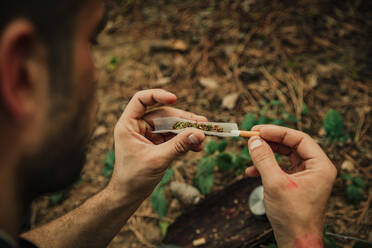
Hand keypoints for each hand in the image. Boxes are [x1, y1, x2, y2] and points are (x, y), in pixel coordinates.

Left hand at [107, 89, 206, 203]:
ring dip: (187, 131)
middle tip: (203, 123)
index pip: (141, 100)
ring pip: (170, 126)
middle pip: (163, 114)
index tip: (175, 99)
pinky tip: (197, 146)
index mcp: (128, 125)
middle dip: (183, 119)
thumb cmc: (134, 178)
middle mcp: (138, 127)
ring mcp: (148, 136)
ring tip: (204, 135)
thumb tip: (200, 134)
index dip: (157, 95)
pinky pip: (173, 137)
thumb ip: (179, 145)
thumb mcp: (158, 159)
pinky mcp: (156, 145)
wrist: (128, 196)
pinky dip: (184, 141)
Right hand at [245, 125, 336, 247]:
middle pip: (291, 145)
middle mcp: (314, 169)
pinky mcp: (294, 185)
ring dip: (265, 155)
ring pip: (283, 156)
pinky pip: (279, 169)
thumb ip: (263, 159)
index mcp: (320, 165)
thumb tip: (254, 141)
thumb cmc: (293, 216)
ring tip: (250, 154)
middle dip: (270, 141)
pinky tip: (250, 172)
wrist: (296, 241)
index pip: (298, 138)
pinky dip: (265, 168)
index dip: (277, 132)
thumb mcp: (275, 183)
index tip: (258, 130)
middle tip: (252, 137)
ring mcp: (304, 177)